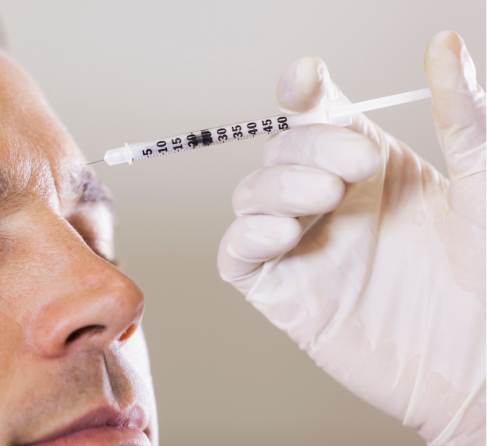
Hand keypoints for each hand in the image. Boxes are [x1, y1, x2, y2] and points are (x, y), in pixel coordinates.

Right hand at [217, 31, 486, 444]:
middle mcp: (331, 203)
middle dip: (308, 148)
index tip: (303, 80)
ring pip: (249, 195)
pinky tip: (284, 232)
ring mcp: (304, 247)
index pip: (316, 117)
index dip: (299, 93)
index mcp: (371, 170)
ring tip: (324, 198)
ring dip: (277, 186)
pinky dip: (247, 235)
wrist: (484, 363)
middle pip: (279, 150)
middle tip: (358, 166)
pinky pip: (237, 255)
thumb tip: (443, 45)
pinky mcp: (284, 292)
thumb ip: (459, 115)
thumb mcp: (482, 183)